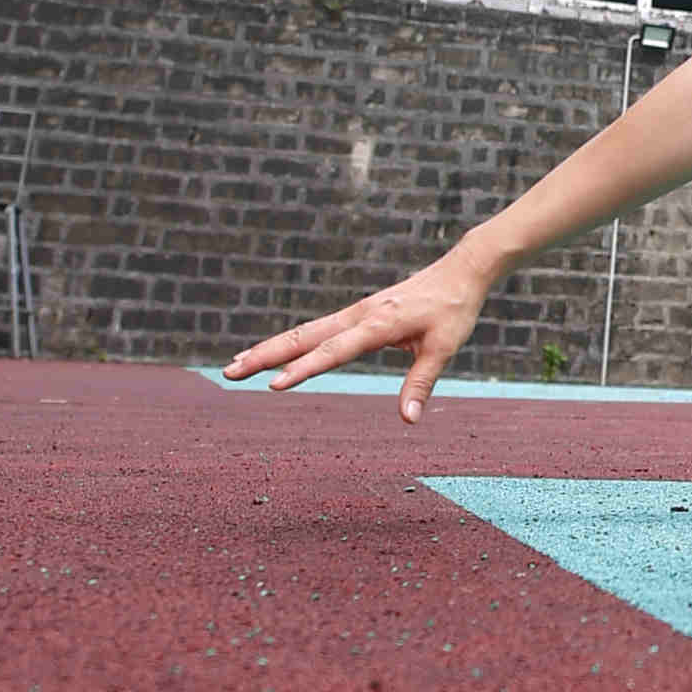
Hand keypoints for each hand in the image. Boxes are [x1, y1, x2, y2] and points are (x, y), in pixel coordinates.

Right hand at [226, 251, 492, 421]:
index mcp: (378, 323)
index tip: (273, 385)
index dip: (303, 369)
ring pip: (304, 332)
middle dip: (265, 355)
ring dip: (270, 348)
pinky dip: (291, 342)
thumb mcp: (445, 348)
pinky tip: (273, 354)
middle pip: (303, 337)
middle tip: (230, 373)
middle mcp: (359, 316)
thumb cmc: (453, 309)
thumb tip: (408, 421)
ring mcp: (355, 314)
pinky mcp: (357, 315)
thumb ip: (421, 383)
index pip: (333, 351)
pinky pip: (316, 330)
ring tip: (236, 365)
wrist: (460, 271)